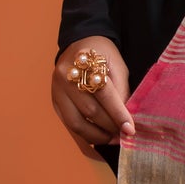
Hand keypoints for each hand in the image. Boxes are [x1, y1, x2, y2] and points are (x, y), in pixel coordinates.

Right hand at [51, 36, 134, 162]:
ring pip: (76, 122)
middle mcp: (66, 77)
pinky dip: (85, 134)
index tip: (130, 129)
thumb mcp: (118, 66)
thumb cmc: (102, 55)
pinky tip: (98, 136)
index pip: (104, 94)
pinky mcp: (54, 101)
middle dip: (109, 127)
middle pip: (90, 110)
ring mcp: (57, 90)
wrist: (79, 44)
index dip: (118, 114)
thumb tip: (127, 119)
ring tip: (112, 139)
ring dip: (96, 135)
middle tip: (124, 135)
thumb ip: (122, 91)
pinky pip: (69, 124)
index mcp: (85, 63)